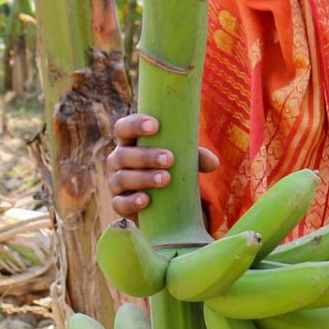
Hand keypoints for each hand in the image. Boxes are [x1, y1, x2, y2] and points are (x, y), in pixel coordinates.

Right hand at [106, 113, 220, 217]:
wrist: (163, 201)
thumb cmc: (171, 169)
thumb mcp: (183, 159)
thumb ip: (196, 157)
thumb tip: (213, 162)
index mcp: (130, 142)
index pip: (123, 128)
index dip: (135, 124)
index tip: (155, 126)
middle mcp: (118, 160)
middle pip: (124, 154)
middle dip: (146, 156)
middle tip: (169, 158)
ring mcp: (115, 182)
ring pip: (122, 178)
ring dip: (144, 178)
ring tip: (166, 179)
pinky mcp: (119, 204)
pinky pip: (119, 203)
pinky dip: (132, 202)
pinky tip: (146, 200)